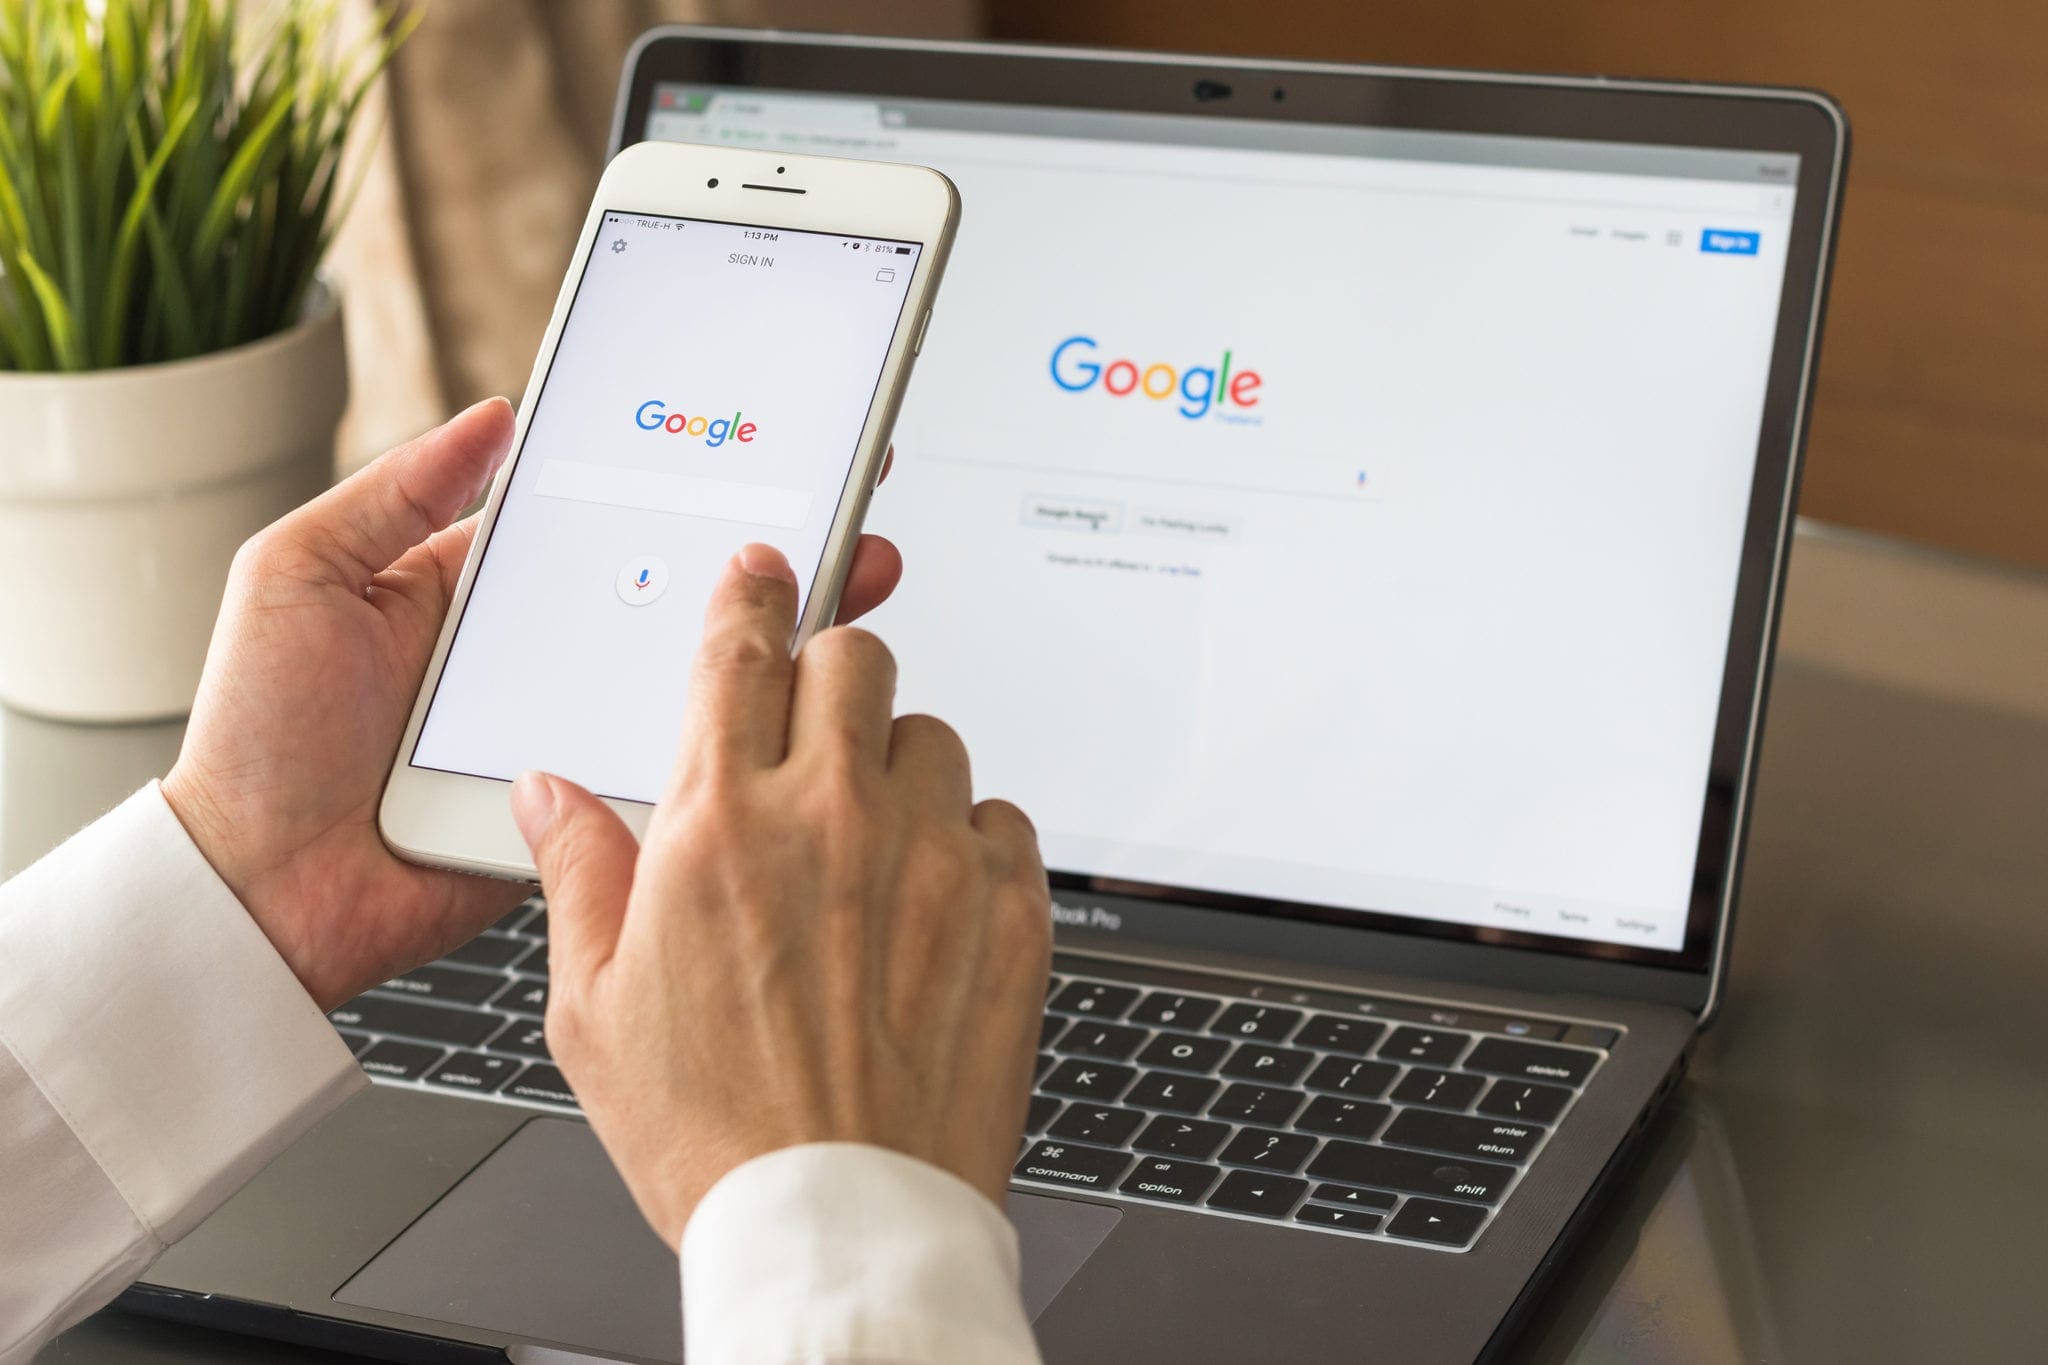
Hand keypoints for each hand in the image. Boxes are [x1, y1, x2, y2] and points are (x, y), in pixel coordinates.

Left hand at [161, 400, 907, 1009]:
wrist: (256, 892)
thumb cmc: (257, 738)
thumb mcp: (300, 574)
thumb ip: (395, 493)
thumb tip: (492, 417)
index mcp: (485, 592)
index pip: (606, 519)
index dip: (679, 481)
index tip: (757, 441)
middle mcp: (544, 657)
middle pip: (672, 594)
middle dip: (762, 556)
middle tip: (843, 515)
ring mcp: (571, 734)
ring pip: (688, 681)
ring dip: (772, 643)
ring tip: (848, 589)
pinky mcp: (587, 810)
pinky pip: (667, 770)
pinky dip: (731, 743)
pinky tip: (791, 701)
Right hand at [512, 544, 1050, 1248]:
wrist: (841, 1221)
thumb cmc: (714, 1133)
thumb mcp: (594, 1009)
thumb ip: (577, 874)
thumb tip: (549, 794)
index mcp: (719, 827)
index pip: (738, 653)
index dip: (749, 596)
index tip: (762, 575)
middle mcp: (832, 819)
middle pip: (852, 658)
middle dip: (827, 672)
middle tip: (811, 726)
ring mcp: (932, 858)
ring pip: (933, 733)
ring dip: (898, 763)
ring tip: (868, 842)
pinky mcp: (1010, 907)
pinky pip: (1003, 817)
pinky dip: (968, 838)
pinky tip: (930, 900)